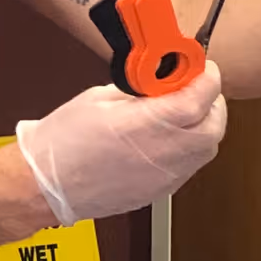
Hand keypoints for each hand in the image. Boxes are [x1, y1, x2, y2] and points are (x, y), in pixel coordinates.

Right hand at [14, 65, 225, 225]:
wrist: (46, 187)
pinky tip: (169, 137)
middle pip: (214, 126)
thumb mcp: (101, 97)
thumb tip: (161, 80)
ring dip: (203, 126)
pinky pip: (191, 166)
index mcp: (150, 124)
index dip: (206, 77)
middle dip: (211, 102)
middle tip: (194, 88)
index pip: (201, 97)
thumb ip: (140, 89)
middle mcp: (165, 153)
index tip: (201, 67)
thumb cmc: (64, 142)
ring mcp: (165, 177)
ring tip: (181, 112)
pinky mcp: (160, 192)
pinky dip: (190, 148)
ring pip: (207, 149)